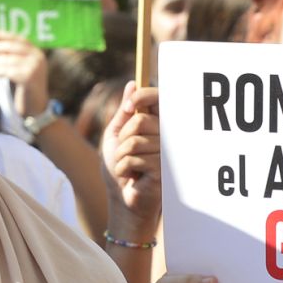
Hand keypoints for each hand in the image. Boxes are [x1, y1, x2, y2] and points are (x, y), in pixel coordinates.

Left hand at [0, 30, 50, 119]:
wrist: (37, 107)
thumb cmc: (25, 88)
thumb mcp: (22, 68)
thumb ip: (12, 57)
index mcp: (36, 52)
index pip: (16, 38)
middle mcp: (38, 57)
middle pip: (13, 46)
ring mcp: (35, 67)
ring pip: (10, 59)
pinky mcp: (30, 78)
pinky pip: (9, 71)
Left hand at [100, 81, 160, 230]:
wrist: (122, 199)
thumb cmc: (120, 168)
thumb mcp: (116, 136)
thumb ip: (124, 112)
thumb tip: (133, 83)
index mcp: (156, 124)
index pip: (158, 99)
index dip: (143, 96)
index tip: (128, 108)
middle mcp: (165, 136)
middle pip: (141, 121)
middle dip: (123, 138)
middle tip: (124, 152)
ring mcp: (166, 153)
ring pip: (136, 141)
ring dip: (121, 156)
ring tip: (128, 167)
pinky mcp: (164, 170)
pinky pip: (136, 159)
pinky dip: (125, 168)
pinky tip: (132, 177)